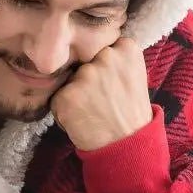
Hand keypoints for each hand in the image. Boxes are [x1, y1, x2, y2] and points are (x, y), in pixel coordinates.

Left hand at [49, 37, 152, 152]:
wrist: (126, 144)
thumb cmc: (130, 112)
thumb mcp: (134, 75)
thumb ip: (117, 60)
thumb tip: (91, 51)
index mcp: (126, 48)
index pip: (103, 48)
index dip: (104, 67)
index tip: (113, 83)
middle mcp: (105, 57)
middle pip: (85, 63)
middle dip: (88, 79)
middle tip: (102, 100)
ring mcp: (85, 75)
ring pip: (71, 80)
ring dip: (75, 94)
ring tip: (92, 110)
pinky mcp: (67, 94)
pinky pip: (58, 98)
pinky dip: (64, 110)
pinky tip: (81, 119)